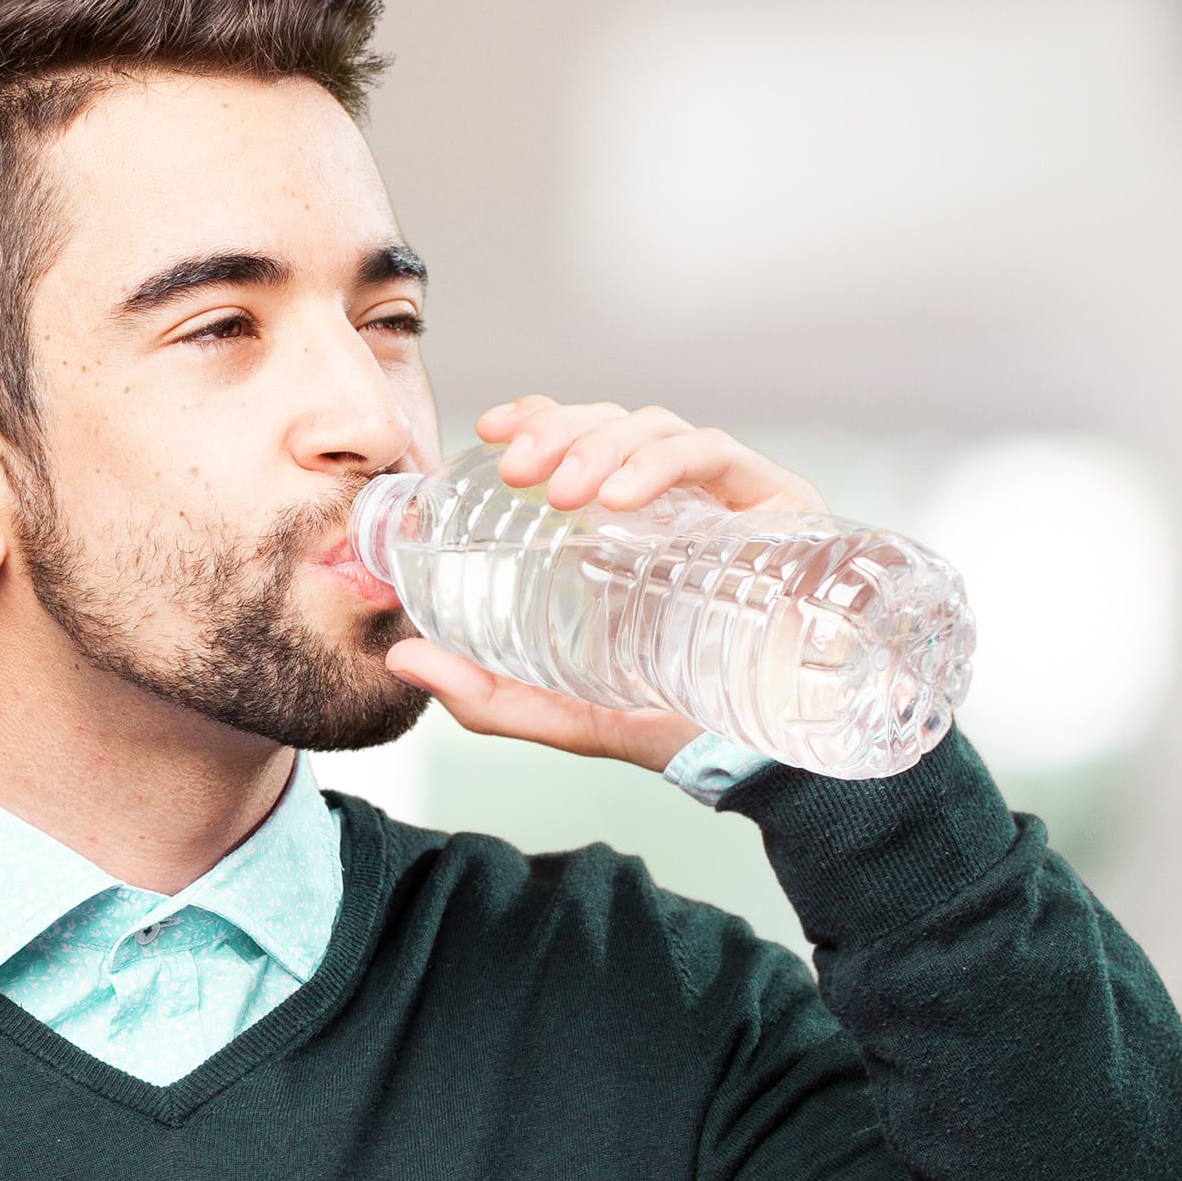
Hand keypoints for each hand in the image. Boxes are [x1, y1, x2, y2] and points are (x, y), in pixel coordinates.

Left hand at [381, 396, 825, 769]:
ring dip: (601, 445)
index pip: (584, 441)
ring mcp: (729, 501)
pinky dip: (662, 462)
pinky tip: (620, 498)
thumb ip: (488, 694)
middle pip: (614, 425)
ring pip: (658, 428)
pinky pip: (715, 454)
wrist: (767, 763)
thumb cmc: (676, 727)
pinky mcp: (779, 505)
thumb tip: (401, 659)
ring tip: (565, 491)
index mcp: (630, 528)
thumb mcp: (565, 710)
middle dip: (559, 430)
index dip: (539, 418)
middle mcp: (680, 503)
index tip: (490, 429)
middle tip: (516, 468)